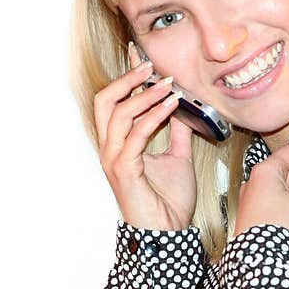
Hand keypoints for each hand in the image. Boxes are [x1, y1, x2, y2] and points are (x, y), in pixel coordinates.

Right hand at [93, 42, 196, 230]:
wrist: (169, 233)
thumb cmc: (169, 202)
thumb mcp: (178, 157)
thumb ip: (177, 132)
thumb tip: (183, 108)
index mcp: (120, 143)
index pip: (115, 101)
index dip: (126, 77)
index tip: (139, 55)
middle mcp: (111, 148)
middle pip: (105, 101)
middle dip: (127, 79)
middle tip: (150, 65)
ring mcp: (114, 159)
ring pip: (118, 113)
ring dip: (144, 94)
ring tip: (167, 83)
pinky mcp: (123, 170)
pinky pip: (136, 135)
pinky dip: (154, 115)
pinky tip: (172, 105)